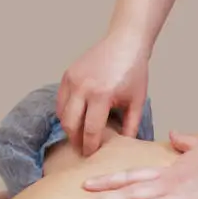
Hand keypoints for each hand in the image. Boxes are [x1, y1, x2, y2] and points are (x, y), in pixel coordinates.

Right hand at [57, 30, 150, 155]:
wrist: (126, 43)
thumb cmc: (134, 71)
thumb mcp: (137, 101)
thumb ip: (130, 126)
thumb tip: (125, 146)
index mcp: (101, 95)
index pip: (91, 130)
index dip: (90, 146)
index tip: (91, 156)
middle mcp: (82, 87)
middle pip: (71, 125)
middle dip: (76, 140)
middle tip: (82, 150)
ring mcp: (72, 79)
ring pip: (62, 114)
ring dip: (69, 127)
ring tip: (79, 136)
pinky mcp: (67, 74)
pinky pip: (61, 101)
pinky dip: (66, 112)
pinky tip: (76, 118)